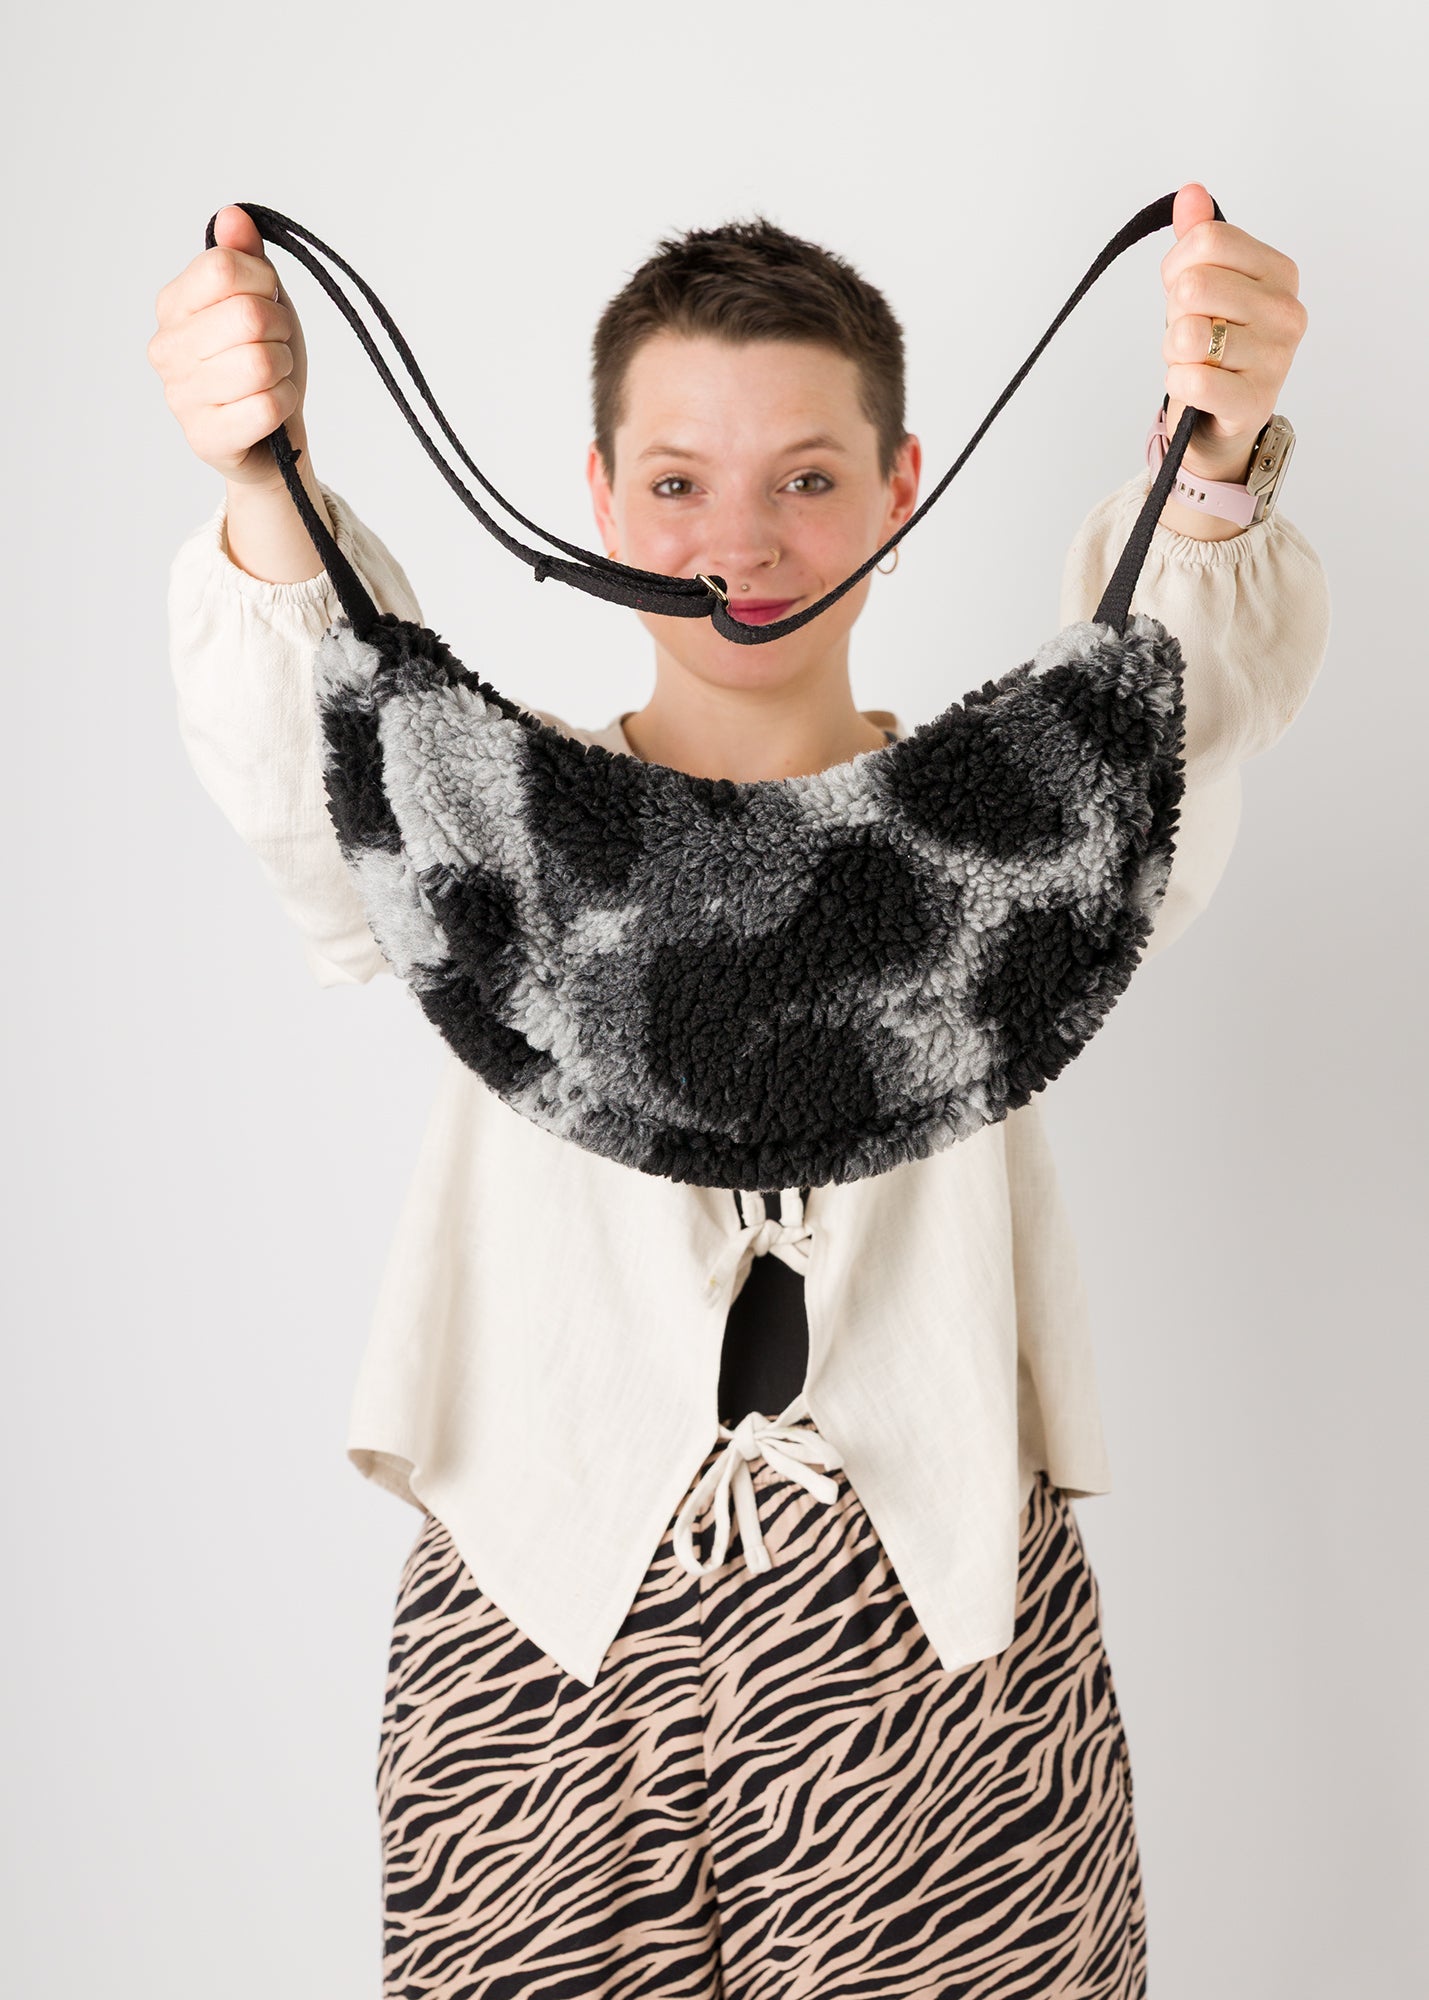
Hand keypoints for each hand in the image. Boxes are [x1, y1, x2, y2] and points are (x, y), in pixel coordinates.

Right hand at [147, 204, 309, 485]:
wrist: (271, 437)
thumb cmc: (263, 361)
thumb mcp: (261, 299)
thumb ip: (246, 257)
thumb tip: (232, 216)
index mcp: (173, 305)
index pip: (223, 268)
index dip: (263, 282)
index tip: (268, 299)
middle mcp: (165, 348)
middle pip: (248, 316)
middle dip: (280, 329)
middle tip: (277, 344)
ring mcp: (180, 397)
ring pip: (260, 363)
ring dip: (284, 368)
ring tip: (272, 376)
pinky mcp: (205, 438)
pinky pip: (266, 406)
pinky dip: (285, 404)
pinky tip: (272, 409)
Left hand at [1160, 183, 1307, 484]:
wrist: (1222, 419)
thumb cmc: (1216, 345)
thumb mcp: (1207, 285)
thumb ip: (1199, 238)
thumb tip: (1191, 193)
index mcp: (1279, 272)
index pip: (1207, 239)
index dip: (1176, 267)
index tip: (1183, 292)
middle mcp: (1287, 310)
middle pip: (1194, 284)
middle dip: (1174, 313)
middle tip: (1190, 332)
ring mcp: (1276, 357)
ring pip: (1188, 333)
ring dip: (1175, 352)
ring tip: (1194, 360)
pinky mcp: (1254, 401)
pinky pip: (1193, 379)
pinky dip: (1178, 383)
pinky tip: (1194, 386)